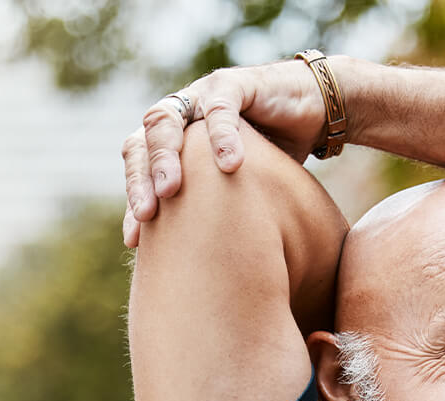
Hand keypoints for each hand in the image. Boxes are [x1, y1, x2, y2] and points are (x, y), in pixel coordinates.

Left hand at [121, 60, 327, 247]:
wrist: (310, 111)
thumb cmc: (275, 155)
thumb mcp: (240, 189)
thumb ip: (215, 210)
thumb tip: (203, 270)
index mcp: (174, 139)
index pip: (140, 167)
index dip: (134, 201)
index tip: (135, 241)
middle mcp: (180, 114)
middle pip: (143, 142)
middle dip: (142, 179)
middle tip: (148, 214)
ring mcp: (201, 95)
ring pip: (168, 120)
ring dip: (166, 156)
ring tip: (171, 189)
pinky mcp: (233, 85)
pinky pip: (220, 108)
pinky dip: (223, 135)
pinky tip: (230, 165)